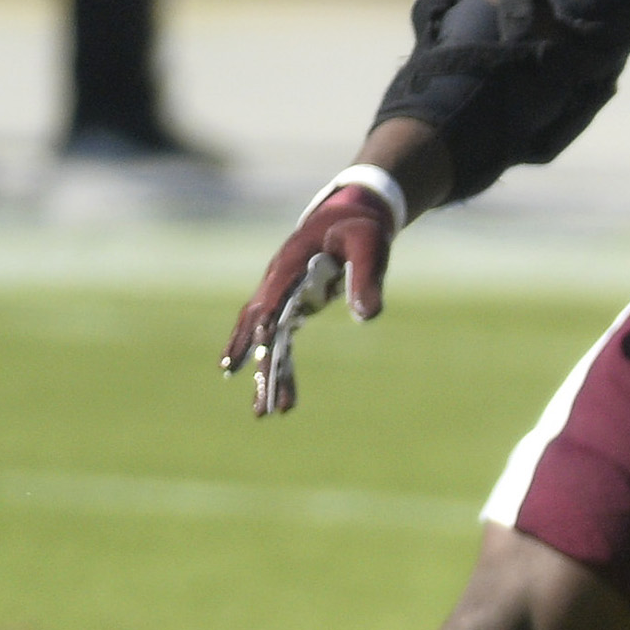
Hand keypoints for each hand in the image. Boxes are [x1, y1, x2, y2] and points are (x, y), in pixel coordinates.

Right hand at [224, 183, 395, 416]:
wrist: (350, 214)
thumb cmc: (360, 227)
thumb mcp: (369, 245)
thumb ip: (367, 277)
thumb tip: (368, 316)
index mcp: (291, 264)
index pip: (274, 297)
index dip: (266, 320)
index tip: (261, 347)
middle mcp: (276, 283)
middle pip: (261, 327)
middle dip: (259, 364)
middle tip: (259, 403)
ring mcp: (279, 296)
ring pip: (266, 340)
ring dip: (266, 374)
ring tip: (264, 414)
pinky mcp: (290, 306)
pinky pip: (280, 341)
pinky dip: (278, 365)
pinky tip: (277, 393)